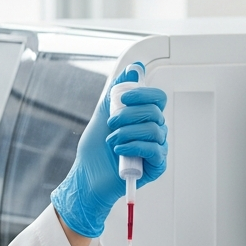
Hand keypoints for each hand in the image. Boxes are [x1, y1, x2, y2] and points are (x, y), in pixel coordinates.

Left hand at [51, 69, 167, 237]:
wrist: (88, 177)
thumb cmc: (96, 149)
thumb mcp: (103, 114)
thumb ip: (118, 92)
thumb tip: (134, 68)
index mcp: (144, 117)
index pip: (157, 98)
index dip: (143, 94)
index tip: (124, 97)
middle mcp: (154, 131)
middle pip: (155, 112)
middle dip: (128, 115)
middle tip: (111, 123)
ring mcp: (157, 148)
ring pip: (154, 130)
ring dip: (127, 132)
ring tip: (112, 140)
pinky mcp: (157, 165)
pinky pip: (153, 149)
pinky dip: (133, 146)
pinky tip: (119, 150)